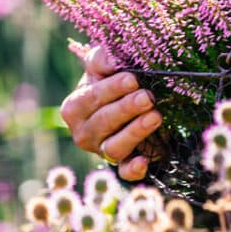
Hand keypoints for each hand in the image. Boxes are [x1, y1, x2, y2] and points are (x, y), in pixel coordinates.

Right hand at [60, 46, 161, 180]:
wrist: (133, 108)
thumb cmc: (115, 84)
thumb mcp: (105, 68)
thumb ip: (102, 59)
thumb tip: (111, 59)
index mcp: (75, 107)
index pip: (90, 98)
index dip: (111, 89)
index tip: (133, 79)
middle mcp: (84, 132)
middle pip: (103, 122)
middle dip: (126, 108)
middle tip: (147, 97)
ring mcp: (102, 150)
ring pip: (114, 146)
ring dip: (135, 132)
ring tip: (155, 116)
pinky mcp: (122, 165)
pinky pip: (125, 172)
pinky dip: (133, 169)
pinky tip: (144, 161)